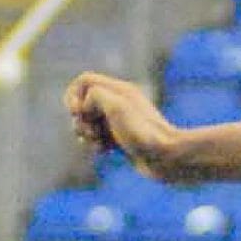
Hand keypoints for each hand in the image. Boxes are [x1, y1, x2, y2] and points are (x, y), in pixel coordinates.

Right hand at [63, 72, 184, 177]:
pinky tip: (103, 152)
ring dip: (85, 134)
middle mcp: (120, 103)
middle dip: (79, 119)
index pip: (84, 81)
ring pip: (89, 123)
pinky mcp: (122, 140)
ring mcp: (120, 122)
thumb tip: (85, 108)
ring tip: (97, 143)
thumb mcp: (115, 105)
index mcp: (120, 90)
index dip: (73, 95)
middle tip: (90, 132)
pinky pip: (98, 138)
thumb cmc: (142, 133)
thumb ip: (93, 95)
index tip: (78, 112)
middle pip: (83, 103)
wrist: (167, 159)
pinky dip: (95, 144)